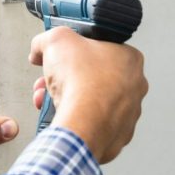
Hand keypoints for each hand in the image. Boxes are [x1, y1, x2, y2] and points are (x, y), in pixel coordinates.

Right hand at [29, 26, 147, 163]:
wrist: (83, 122)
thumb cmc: (82, 82)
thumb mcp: (55, 40)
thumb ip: (46, 39)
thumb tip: (40, 47)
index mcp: (129, 59)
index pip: (97, 48)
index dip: (72, 51)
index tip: (59, 56)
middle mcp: (134, 86)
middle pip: (89, 76)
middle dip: (64, 77)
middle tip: (51, 78)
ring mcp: (126, 113)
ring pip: (88, 100)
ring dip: (64, 97)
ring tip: (50, 97)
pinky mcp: (115, 134)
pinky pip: (89, 121)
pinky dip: (72, 117)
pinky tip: (60, 112)